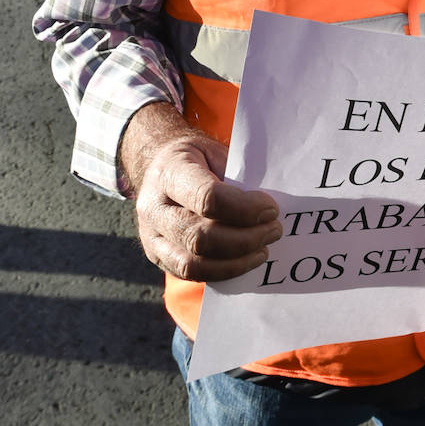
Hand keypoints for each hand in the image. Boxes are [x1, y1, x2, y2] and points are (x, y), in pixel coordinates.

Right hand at [123, 105, 281, 280]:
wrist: (160, 166)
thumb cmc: (196, 158)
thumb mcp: (215, 151)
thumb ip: (236, 177)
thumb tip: (268, 208)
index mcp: (169, 172)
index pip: (207, 198)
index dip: (244, 208)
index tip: (271, 209)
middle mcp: (153, 207)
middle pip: (200, 236)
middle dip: (245, 238)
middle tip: (274, 230)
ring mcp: (151, 236)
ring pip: (193, 263)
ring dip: (236, 261)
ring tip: (263, 249)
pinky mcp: (157, 256)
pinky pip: (190, 274)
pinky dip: (223, 271)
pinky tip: (245, 260)